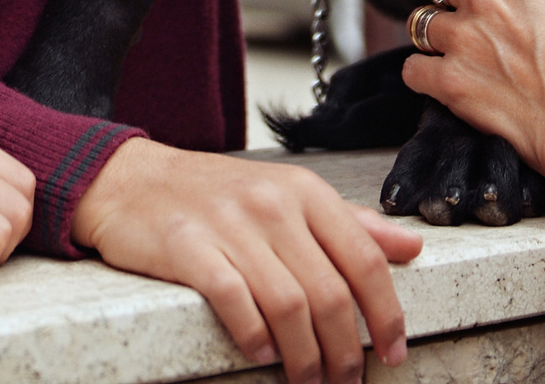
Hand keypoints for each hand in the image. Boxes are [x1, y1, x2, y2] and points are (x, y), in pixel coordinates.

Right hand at [71, 138, 421, 383]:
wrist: (133, 180)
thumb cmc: (217, 194)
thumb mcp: (290, 195)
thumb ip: (351, 223)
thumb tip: (411, 247)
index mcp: (306, 193)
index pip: (364, 259)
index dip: (386, 313)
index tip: (393, 353)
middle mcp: (273, 204)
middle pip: (329, 292)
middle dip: (344, 350)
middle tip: (346, 383)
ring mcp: (230, 224)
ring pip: (288, 304)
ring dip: (304, 356)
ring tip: (307, 381)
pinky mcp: (189, 246)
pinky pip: (234, 298)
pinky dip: (253, 335)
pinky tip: (261, 354)